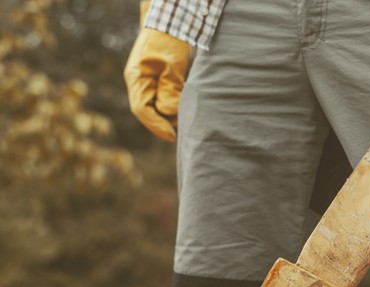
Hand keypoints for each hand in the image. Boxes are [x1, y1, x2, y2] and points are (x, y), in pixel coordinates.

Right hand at [123, 0, 190, 141]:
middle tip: (181, 127)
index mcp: (136, 78)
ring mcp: (146, 80)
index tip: (172, 136)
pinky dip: (171, 105)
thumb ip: (170, 89)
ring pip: (154, 105)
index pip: (142, 110)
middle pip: (147, 110)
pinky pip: (160, 97)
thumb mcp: (172, 65)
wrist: (171, 20)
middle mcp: (138, 81)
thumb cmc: (170, 39)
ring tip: (184, 118)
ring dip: (168, 114)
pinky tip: (182, 108)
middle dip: (163, 122)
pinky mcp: (156, 78)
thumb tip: (168, 113)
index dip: (156, 126)